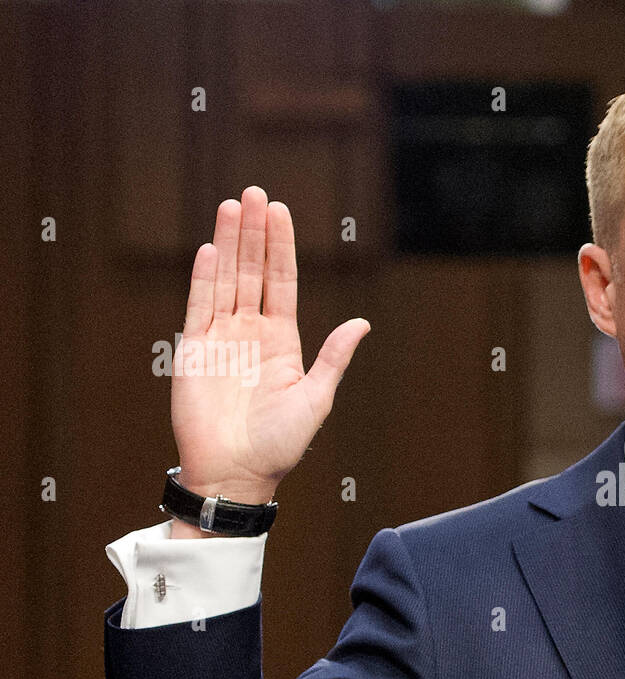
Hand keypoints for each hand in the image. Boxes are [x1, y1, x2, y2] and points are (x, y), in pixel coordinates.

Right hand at [169, 186, 368, 536]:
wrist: (237, 472)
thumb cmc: (279, 444)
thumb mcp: (316, 398)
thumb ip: (334, 358)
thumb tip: (362, 323)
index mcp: (282, 341)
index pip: (281, 282)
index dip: (281, 247)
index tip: (281, 211)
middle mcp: (251, 333)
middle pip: (252, 271)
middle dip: (254, 233)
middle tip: (255, 193)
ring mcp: (221, 338)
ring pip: (225, 280)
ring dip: (229, 243)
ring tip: (233, 205)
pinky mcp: (194, 351)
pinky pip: (199, 307)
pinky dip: (204, 278)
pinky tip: (211, 249)